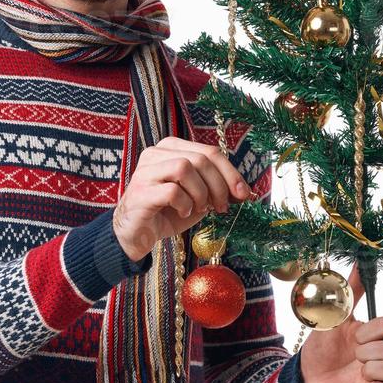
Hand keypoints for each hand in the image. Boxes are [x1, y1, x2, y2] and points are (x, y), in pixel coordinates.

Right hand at [112, 136, 253, 261]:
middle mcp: (155, 153)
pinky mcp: (140, 192)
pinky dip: (184, 204)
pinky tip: (183, 213)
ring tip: (199, 208)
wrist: (137, 234)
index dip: (230, 172)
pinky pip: (172, 190)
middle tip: (221, 206)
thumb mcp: (198, 198)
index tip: (243, 194)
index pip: (209, 151)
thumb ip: (217, 189)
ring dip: (200, 192)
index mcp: (172, 148)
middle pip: (200, 158)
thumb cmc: (168, 212)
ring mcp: (145, 171)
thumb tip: (245, 191)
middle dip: (218, 185)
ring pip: (184, 167)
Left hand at [297, 262, 382, 382]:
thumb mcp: (332, 318)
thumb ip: (348, 292)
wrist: (306, 382)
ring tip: (359, 374)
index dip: (371, 332)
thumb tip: (359, 263)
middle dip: (369, 352)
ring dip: (376, 370)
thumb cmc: (320, 350)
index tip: (353, 338)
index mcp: (373, 335)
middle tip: (352, 358)